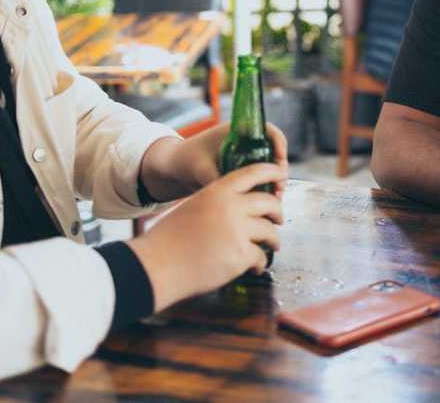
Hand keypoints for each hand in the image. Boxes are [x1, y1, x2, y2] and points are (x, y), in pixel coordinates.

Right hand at [128, 163, 285, 310]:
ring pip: (270, 232)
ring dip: (273, 241)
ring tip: (271, 246)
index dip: (272, 172)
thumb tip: (240, 209)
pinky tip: (255, 267)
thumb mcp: (193, 207)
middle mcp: (231, 207)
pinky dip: (260, 263)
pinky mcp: (240, 256)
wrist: (158, 265)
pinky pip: (261, 256)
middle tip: (278, 219)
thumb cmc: (169, 239)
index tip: (281, 175)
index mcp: (218, 191)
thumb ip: (218, 204)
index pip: (254, 172)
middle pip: (269, 203)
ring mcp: (237, 231)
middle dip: (278, 212)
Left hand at [184, 122, 289, 196]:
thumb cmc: (187, 160)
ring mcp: (247, 158)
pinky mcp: (244, 174)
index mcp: (237, 131)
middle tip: (279, 188)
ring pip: (270, 169)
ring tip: (275, 200)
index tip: (280, 159)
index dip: (279, 143)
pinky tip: (266, 205)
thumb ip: (216, 179)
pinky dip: (266, 190)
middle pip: (274, 153)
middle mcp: (246, 143)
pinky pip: (261, 180)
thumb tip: (234, 195)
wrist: (176, 167)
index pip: (268, 131)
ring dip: (276, 183)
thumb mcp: (201, 168)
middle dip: (279, 170)